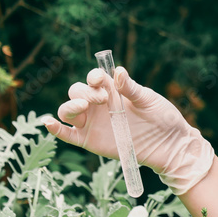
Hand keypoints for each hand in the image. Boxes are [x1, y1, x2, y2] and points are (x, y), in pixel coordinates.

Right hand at [42, 66, 213, 194]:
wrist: (169, 144)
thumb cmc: (162, 118)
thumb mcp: (148, 100)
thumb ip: (131, 88)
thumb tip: (118, 71)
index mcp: (112, 91)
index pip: (94, 79)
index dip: (93, 77)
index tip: (100, 80)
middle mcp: (98, 105)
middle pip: (77, 93)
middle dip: (84, 92)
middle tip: (102, 99)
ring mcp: (92, 123)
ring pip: (67, 111)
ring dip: (70, 106)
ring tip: (84, 107)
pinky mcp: (90, 141)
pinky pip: (68, 135)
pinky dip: (56, 129)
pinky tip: (48, 123)